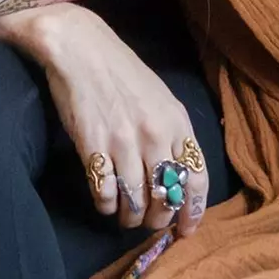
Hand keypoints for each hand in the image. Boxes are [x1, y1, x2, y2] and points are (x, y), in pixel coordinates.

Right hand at [17, 6, 210, 236]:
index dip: (193, 211)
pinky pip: (106, 193)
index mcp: (178, 122)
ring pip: (136, 201)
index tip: (187, 230)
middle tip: (149, 221)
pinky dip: (107, 206)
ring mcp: (124, 142)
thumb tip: (177, 177)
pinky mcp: (93, 147)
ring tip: (126, 216)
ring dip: (131, 217)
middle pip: (166, 196)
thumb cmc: (122, 73)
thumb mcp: (161, 99)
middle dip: (159, 218)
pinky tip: (106, 202)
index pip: (196, 178)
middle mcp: (155, 135)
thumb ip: (172, 135)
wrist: (82, 49)